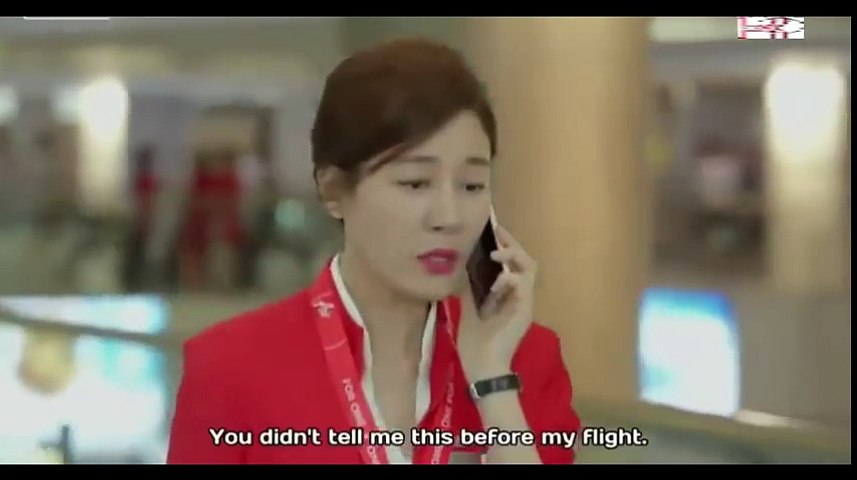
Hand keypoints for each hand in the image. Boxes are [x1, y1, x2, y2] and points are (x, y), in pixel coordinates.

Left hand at [456, 225, 536, 381]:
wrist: (483, 367)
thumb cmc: (475, 343)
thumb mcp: (468, 308)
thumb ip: (470, 288)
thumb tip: (462, 266)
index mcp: (508, 295)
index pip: (513, 264)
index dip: (505, 245)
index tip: (492, 231)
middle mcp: (519, 296)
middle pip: (525, 260)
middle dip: (512, 244)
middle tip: (497, 232)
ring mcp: (524, 302)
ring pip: (530, 267)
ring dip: (513, 256)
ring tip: (496, 252)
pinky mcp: (525, 309)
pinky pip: (524, 284)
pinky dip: (510, 278)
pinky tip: (496, 281)